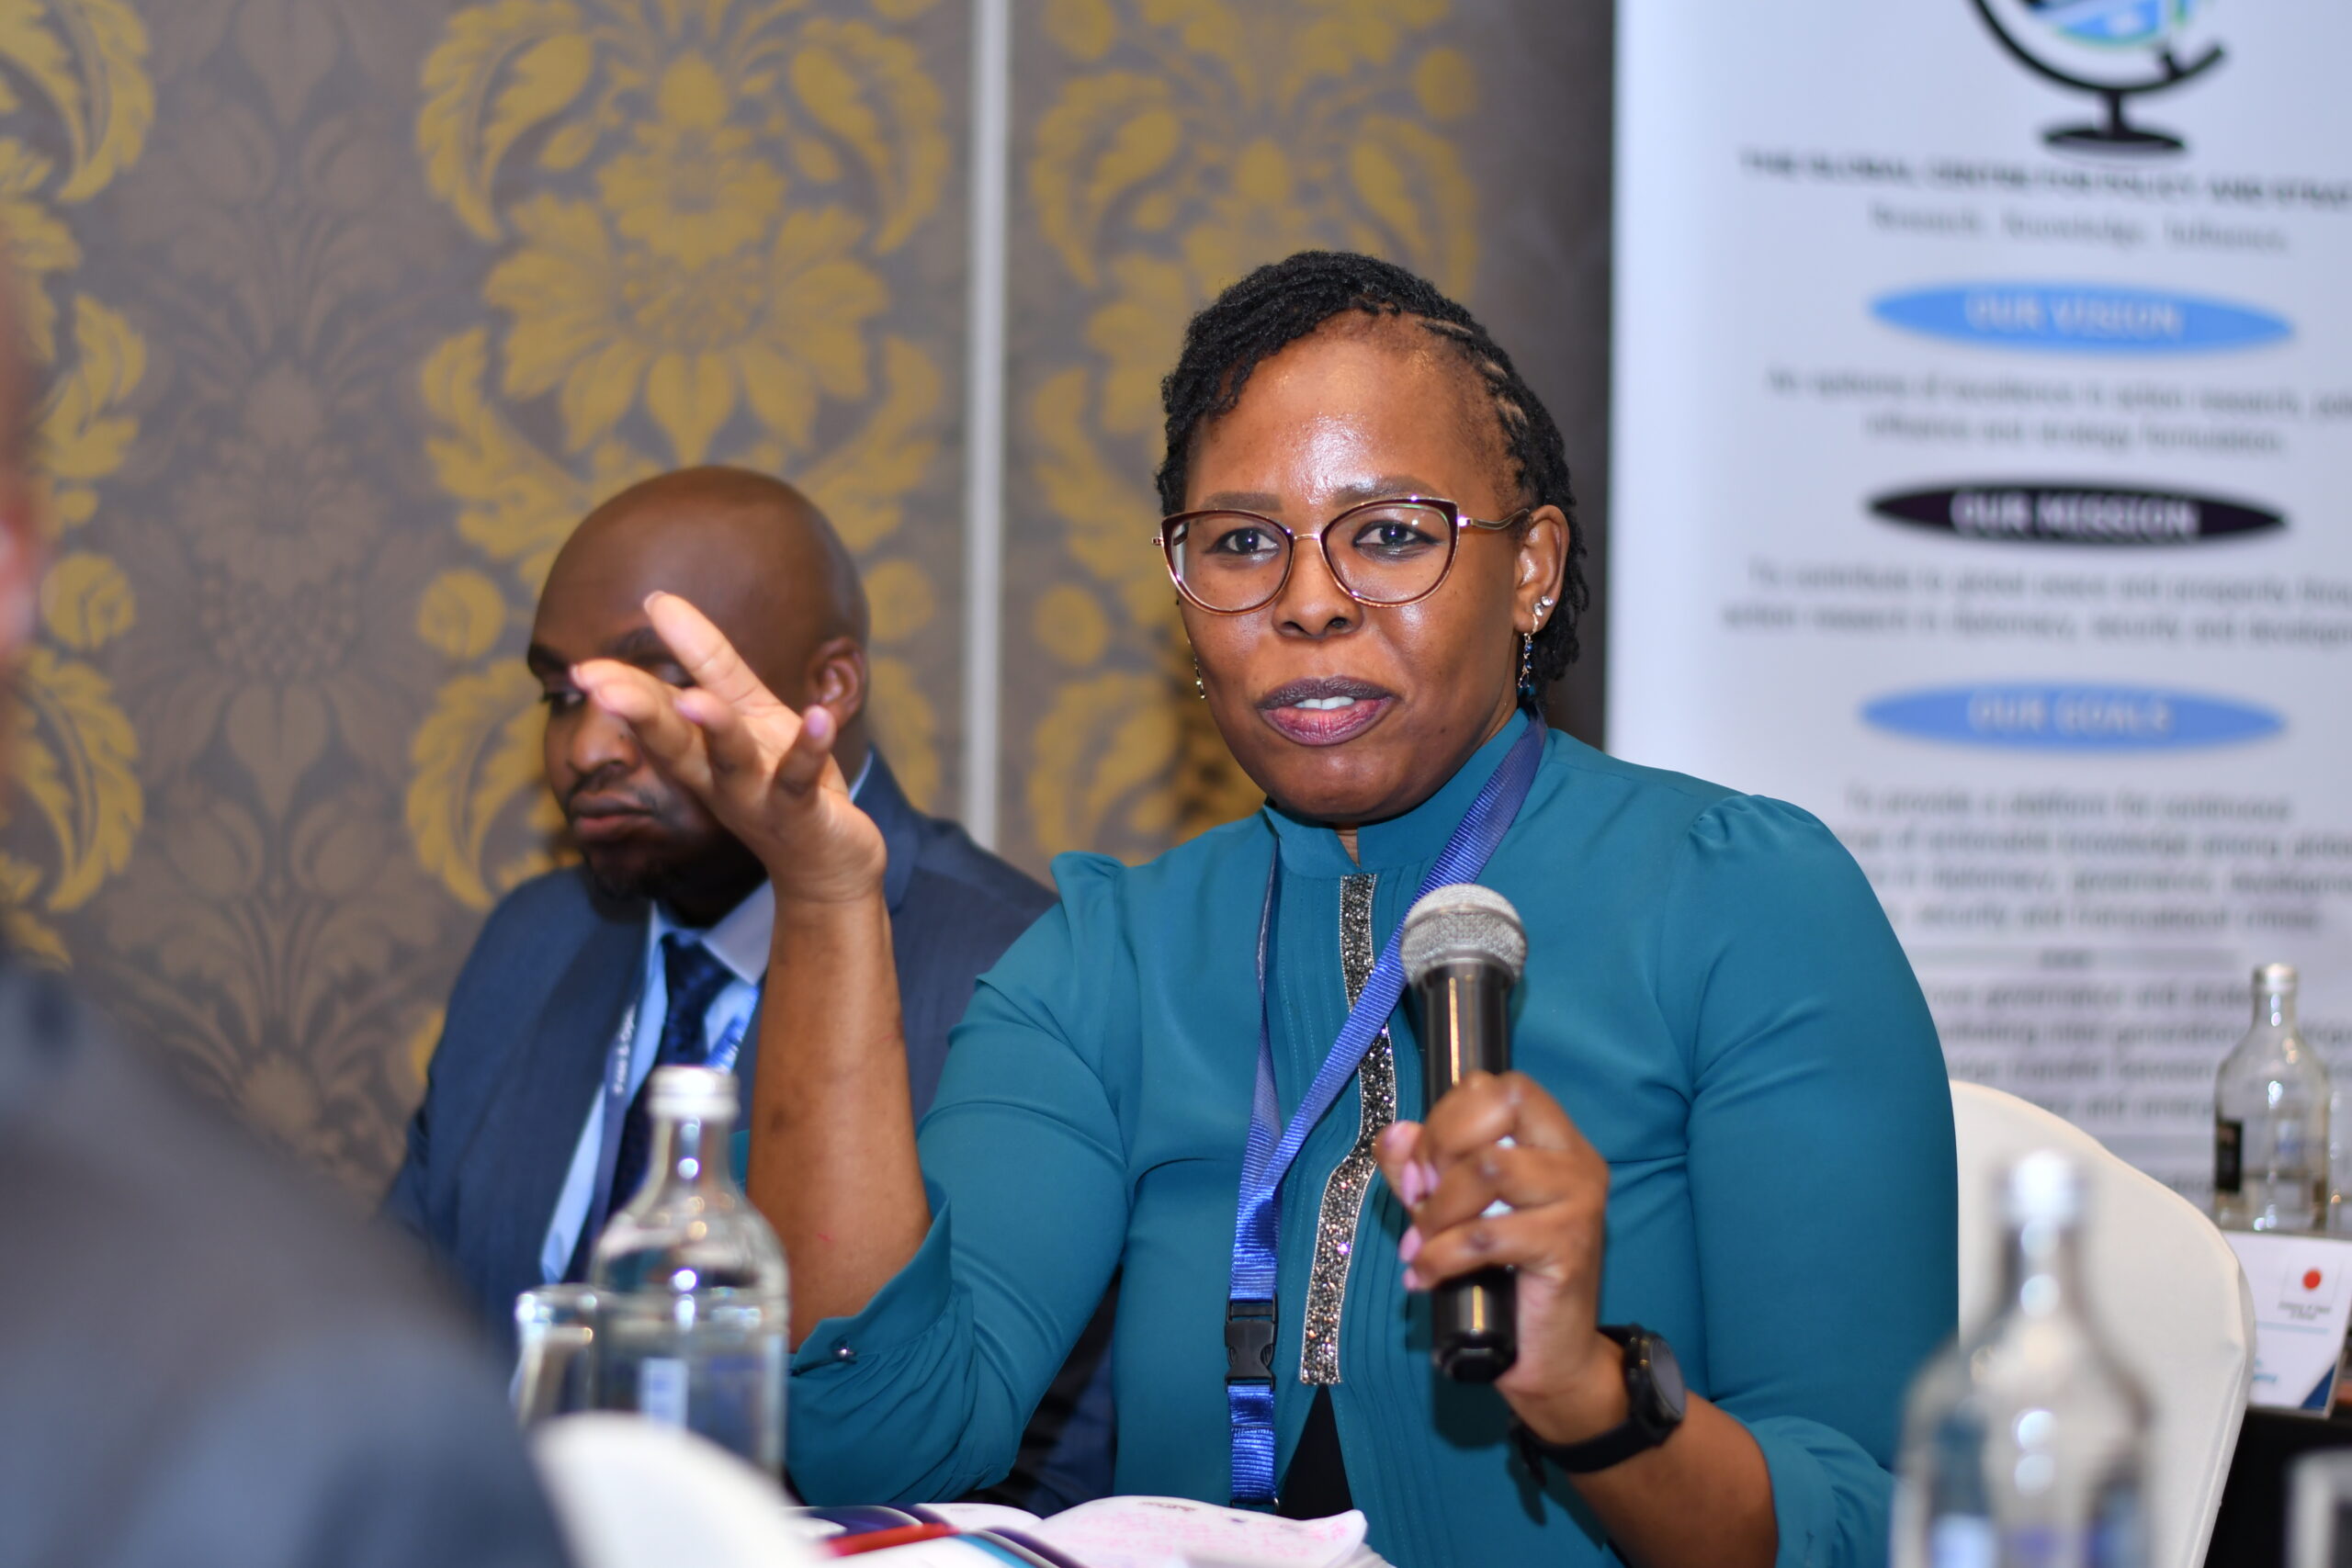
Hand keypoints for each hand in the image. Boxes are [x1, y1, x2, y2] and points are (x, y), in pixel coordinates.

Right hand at [572, 591, 885, 906]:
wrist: (828, 862)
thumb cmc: (778, 779)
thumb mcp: (745, 712)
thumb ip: (707, 660)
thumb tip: (656, 600)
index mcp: (699, 752)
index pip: (656, 714)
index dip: (622, 691)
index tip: (582, 670)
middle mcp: (718, 778)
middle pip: (676, 742)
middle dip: (641, 714)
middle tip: (601, 688)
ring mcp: (760, 796)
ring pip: (732, 759)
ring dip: (714, 729)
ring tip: (695, 700)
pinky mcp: (803, 811)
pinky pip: (802, 777)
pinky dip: (809, 749)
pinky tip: (820, 716)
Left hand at [1374, 1071, 1626, 1445]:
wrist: (1549, 1358)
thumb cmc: (1503, 1279)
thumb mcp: (1452, 1213)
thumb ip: (1421, 1169)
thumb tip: (1395, 1134)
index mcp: (1555, 1140)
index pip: (1499, 1086)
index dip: (1447, 1116)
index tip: (1419, 1169)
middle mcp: (1576, 1160)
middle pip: (1504, 1103)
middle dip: (1443, 1145)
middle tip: (1421, 1197)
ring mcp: (1579, 1202)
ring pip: (1492, 1167)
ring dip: (1438, 1209)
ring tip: (1419, 1243)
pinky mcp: (1568, 1248)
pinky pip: (1487, 1235)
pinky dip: (1440, 1255)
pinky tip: (1424, 1276)